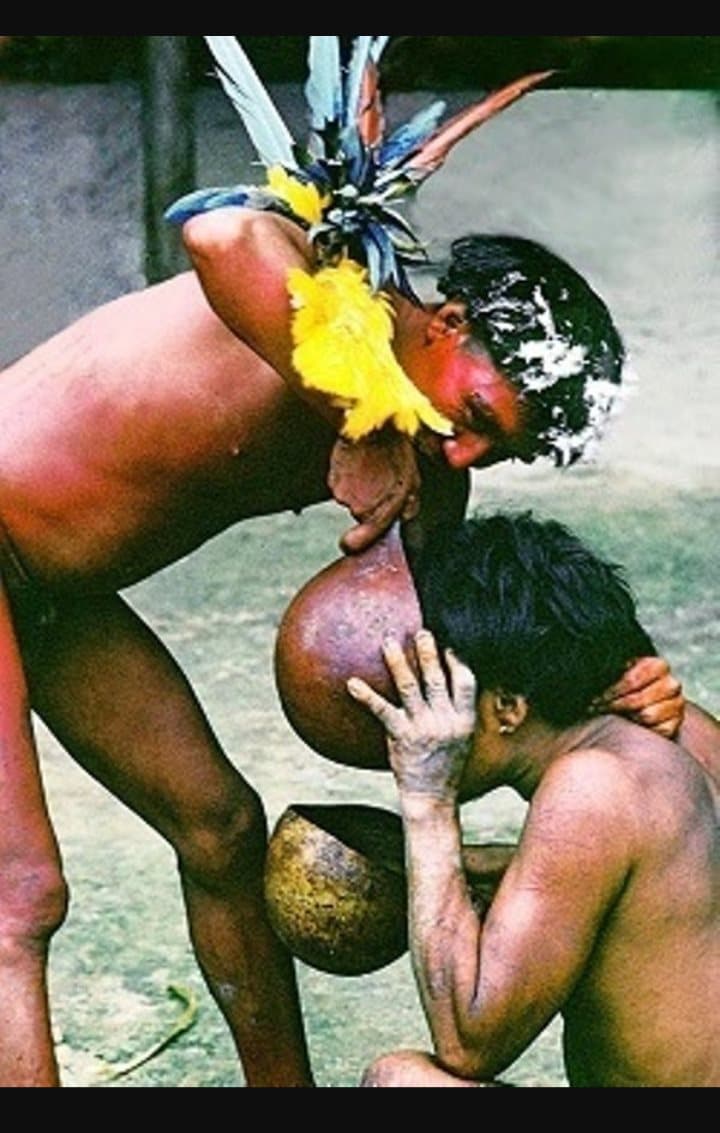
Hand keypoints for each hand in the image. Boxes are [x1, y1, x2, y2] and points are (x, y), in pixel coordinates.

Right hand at [328, 430, 420, 554]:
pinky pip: (340, 483)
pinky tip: (359, 463)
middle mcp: (358, 506)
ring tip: (371, 469)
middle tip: (380, 482)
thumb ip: (409, 508)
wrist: (375, 427)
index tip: (348, 544)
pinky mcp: (332, 478)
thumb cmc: (396, 454)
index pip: (361, 539)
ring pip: (349, 496)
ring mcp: (342, 493)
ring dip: (358, 487)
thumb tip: (407, 521)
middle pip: (360, 512)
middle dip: (369, 501)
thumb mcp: (413, 482)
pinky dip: (347, 476)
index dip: (355, 543)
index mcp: (379, 511)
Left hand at [348, 631, 476, 801]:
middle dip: (429, 652)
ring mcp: (423, 728)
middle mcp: (446, 721)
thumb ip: (456, 712)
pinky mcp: (401, 737)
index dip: (458, 661)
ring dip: (398, 662)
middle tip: (422, 631)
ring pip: (409, 688)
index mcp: (464, 720)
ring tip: (388, 642)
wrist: (432, 798)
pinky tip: (352, 683)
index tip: (451, 644)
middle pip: (436, 679)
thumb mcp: (462, 739)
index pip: (466, 682)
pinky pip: (382, 711)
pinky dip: (366, 696)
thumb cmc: (445, 766)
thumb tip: (449, 684)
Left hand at [594, 656, 684, 738]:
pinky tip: (630, 725)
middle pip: (638, 699)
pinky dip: (641, 730)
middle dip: (615, 705)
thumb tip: (599, 675)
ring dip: (626, 718)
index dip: (613, 691)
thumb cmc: (628, 684)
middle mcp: (671, 684)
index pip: (632, 680)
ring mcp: (676, 704)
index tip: (598, 697)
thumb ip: (614, 671)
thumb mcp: (621, 671)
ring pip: (647, 715)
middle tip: (599, 708)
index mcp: (658, 666)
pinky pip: (658, 730)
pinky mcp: (675, 724)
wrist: (643, 697)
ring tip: (612, 716)